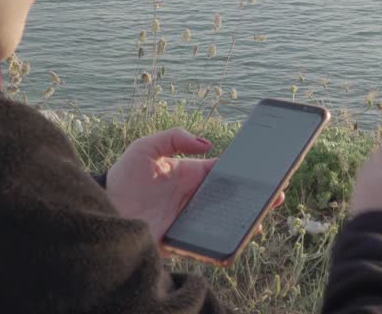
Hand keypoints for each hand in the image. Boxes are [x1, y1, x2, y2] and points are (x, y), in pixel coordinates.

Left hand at [105, 127, 285, 247]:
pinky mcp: (183, 239)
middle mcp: (195, 197)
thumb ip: (174, 138)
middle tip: (277, 194)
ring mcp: (190, 219)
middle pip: (232, 197)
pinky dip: (223, 242)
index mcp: (191, 174)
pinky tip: (237, 238)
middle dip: (255, 196)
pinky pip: (208, 243)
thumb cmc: (124, 175)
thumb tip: (207, 144)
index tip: (267, 169)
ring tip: (261, 217)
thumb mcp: (146, 147)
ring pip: (225, 220)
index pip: (225, 171)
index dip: (247, 170)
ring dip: (245, 219)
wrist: (104, 206)